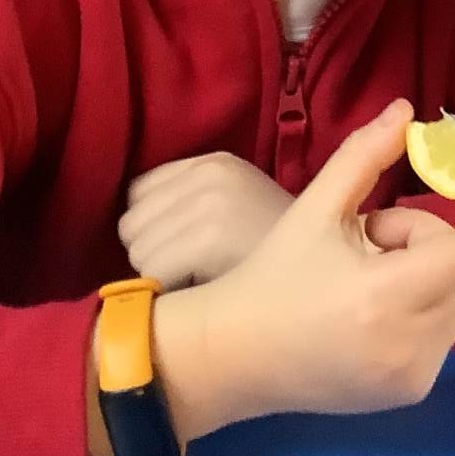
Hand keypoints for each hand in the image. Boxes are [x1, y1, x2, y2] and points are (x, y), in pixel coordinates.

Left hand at [119, 153, 292, 287]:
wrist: (326, 278)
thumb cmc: (279, 258)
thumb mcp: (237, 209)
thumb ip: (190, 204)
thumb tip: (128, 226)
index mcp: (214, 162)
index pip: (139, 192)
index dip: (154, 228)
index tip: (180, 251)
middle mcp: (209, 174)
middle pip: (132, 222)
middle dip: (152, 252)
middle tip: (191, 272)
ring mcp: (209, 203)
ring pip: (138, 250)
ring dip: (158, 275)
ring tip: (199, 282)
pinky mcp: (209, 237)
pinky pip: (151, 271)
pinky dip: (167, 291)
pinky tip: (201, 293)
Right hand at [154, 100, 454, 441]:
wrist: (238, 356)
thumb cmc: (275, 275)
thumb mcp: (317, 207)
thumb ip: (365, 156)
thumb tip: (406, 110)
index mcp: (385, 296)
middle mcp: (409, 344)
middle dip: (430, 240)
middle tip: (370, 237)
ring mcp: (413, 376)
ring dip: (430, 275)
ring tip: (368, 275)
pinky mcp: (411, 393)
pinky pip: (444, 332)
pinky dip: (425, 309)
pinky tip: (372, 311)